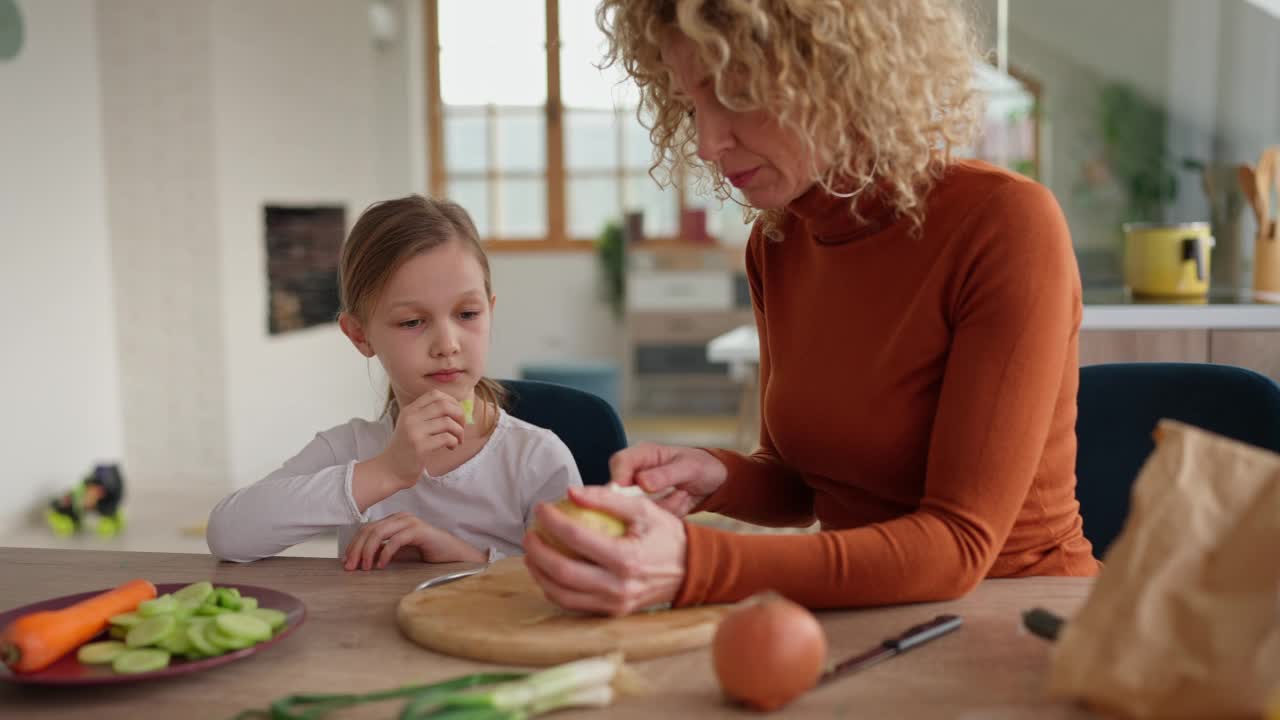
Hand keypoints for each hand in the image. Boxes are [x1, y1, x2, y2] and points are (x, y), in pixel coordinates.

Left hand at [343, 512, 484, 569]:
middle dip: (356, 549)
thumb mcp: (400, 553)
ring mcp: (409, 522)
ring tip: (365, 567)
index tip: (347, 561)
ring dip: (368, 551)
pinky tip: (382, 565)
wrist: (454, 554)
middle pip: (369, 529)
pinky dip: (385, 553)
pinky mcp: (419, 530)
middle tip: (350, 567)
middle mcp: (400, 518)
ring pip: (379, 532)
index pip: (367, 529)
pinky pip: (396, 540)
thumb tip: (361, 559)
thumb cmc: (428, 554)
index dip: (354, 544)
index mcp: (394, 521)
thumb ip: (383, 552)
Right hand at [378, 390, 465, 487]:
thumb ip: (428, 415)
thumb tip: (457, 408)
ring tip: (457, 440)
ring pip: (447, 422)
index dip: (451, 401)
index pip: (435, 394)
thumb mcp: (412, 426)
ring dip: (459, 431)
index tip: (456, 414)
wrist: (390, 470)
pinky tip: (451, 447)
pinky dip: (454, 442)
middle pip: (444, 405)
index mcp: (409, 410)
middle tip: (461, 427)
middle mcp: (411, 418)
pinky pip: (446, 438)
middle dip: (459, 415)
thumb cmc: (406, 448)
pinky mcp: (420, 447)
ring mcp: (414, 431)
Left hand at [522, 485, 686, 616]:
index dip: (552, 522)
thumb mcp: (643, 509)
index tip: (541, 509)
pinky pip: (575, 605)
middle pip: (563, 574)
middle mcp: (619, 587)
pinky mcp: (613, 613)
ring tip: (531, 554)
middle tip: (528, 534)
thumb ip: (606, 499)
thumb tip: (570, 491)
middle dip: (537, 553)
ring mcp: (615, 604)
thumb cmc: (667, 535)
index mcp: (626, 559)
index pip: (577, 538)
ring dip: (540, 575)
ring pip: (564, 595)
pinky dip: (556, 590)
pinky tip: (548, 573)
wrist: (693, 570)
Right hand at [608, 444, 728, 516]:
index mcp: (644, 455)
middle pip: (622, 491)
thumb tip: (642, 483)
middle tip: (676, 495)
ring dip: (666, 506)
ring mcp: (643, 492)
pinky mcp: (650, 508)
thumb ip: (665, 474)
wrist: (715, 481)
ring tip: (685, 494)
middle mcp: (638, 473)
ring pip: (640, 508)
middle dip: (646, 500)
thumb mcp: (689, 467)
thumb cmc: (702, 466)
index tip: (626, 494)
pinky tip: (684, 501)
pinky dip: (671, 513)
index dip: (617, 478)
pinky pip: (653, 517)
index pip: (620, 462)